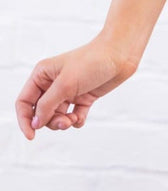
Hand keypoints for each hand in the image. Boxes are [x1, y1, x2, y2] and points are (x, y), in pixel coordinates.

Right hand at [15, 33, 138, 139]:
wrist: (120, 55)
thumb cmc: (92, 62)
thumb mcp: (65, 84)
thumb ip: (47, 105)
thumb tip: (35, 123)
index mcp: (42, 75)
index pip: (24, 102)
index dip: (25, 120)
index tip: (32, 135)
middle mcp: (53, 83)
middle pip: (41, 112)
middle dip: (49, 121)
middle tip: (64, 122)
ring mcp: (69, 90)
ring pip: (56, 116)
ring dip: (62, 122)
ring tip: (73, 120)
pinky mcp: (83, 96)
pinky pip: (73, 115)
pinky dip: (75, 120)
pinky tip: (80, 117)